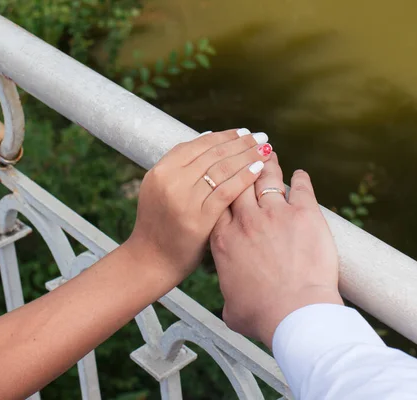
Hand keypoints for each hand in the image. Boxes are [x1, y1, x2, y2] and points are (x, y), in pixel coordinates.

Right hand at [125, 128, 272, 286]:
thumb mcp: (162, 188)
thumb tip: (210, 135)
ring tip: (264, 149)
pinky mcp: (198, 219)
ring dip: (247, 156)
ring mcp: (184, 200)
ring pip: (222, 169)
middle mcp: (170, 181)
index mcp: (161, 170)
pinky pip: (226, 191)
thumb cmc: (162, 223)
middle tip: (261, 137)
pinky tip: (259, 170)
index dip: (225, 136)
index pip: (199, 144)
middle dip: (241, 143)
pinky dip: (244, 177)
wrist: (151, 260)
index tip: (244, 132)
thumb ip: (183, 164)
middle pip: (213, 154)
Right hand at [210, 154, 342, 347]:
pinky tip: (300, 174)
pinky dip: (300, 178)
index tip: (223, 180)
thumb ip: (229, 296)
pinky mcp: (304, 213)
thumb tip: (231, 305)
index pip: (218, 202)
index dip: (221, 188)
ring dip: (268, 164)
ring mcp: (275, 214)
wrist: (294, 313)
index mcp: (224, 240)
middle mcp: (246, 221)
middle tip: (245, 157)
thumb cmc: (262, 315)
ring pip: (267, 177)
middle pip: (239, 182)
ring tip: (269, 154)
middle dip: (241, 166)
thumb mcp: (232, 309)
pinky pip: (301, 187)